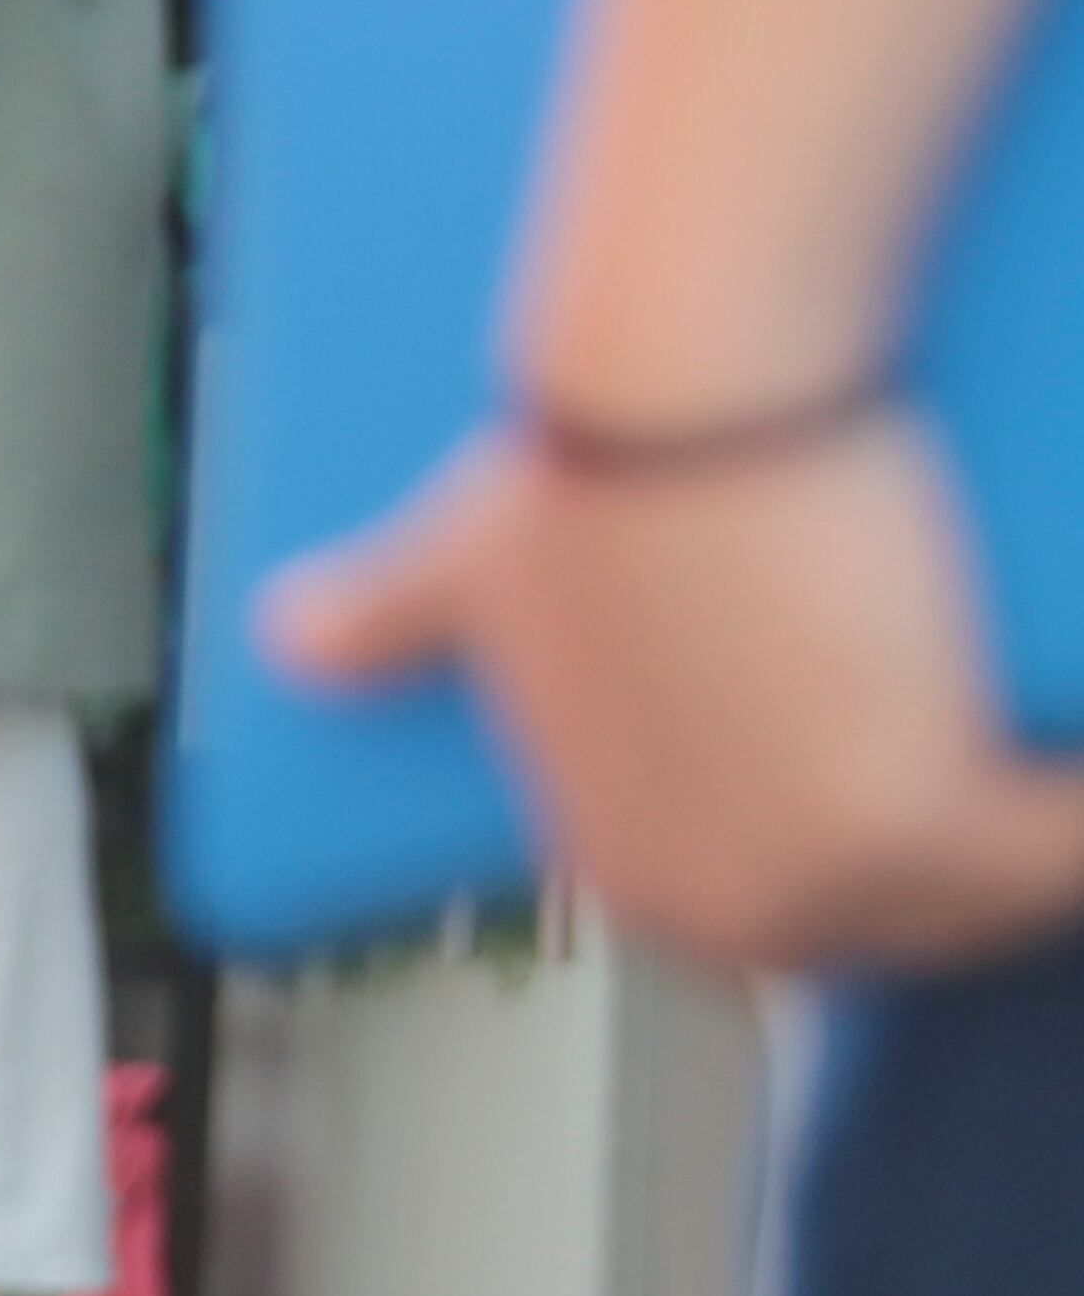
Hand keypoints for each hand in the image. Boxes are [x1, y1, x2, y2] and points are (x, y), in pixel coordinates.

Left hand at [264, 414, 1083, 967]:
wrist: (678, 381)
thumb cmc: (572, 451)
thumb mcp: (458, 567)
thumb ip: (377, 618)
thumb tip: (289, 631)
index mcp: (644, 877)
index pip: (831, 901)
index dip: (934, 834)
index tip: (1003, 763)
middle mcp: (720, 915)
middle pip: (936, 912)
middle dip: (1027, 842)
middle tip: (1068, 759)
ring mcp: (817, 889)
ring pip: (1017, 884)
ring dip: (1075, 831)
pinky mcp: (917, 830)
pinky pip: (1073, 842)